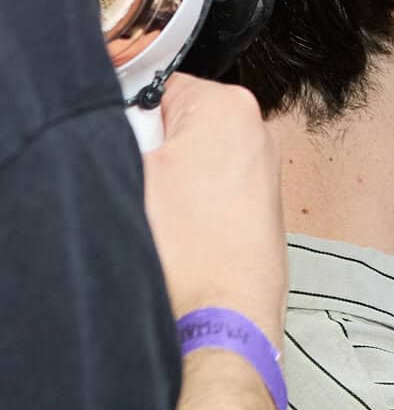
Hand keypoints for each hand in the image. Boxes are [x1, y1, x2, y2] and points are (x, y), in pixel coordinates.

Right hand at [142, 75, 287, 342]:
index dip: (128, 120)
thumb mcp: (130, 171)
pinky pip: (209, 193)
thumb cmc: (186, 255)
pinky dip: (191, 211)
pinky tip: (183, 240)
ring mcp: (263, 171)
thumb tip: (115, 119)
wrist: (221, 323)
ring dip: (168, 186)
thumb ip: (118, 127)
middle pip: (176, 123)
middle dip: (151, 152)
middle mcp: (257, 131)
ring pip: (190, 161)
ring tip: (167, 221)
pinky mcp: (261, 209)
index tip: (127, 152)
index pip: (157, 86)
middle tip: (146, 192)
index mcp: (229, 105)